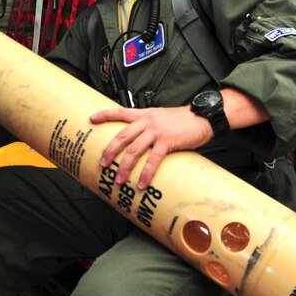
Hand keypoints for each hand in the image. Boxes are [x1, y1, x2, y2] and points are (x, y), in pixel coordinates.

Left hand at [91, 106, 213, 189]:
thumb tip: (141, 137)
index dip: (105, 115)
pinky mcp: (168, 142)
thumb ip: (150, 124)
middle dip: (110, 150)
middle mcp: (148, 121)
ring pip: (134, 150)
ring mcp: (157, 131)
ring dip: (124, 167)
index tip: (91, 119)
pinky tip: (141, 184)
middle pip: (122, 136)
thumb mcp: (163, 117)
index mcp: (146, 114)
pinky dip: (146, 173)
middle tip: (102, 163)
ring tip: (118, 180)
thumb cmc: (185, 119)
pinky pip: (153, 159)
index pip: (121, 112)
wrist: (203, 116)